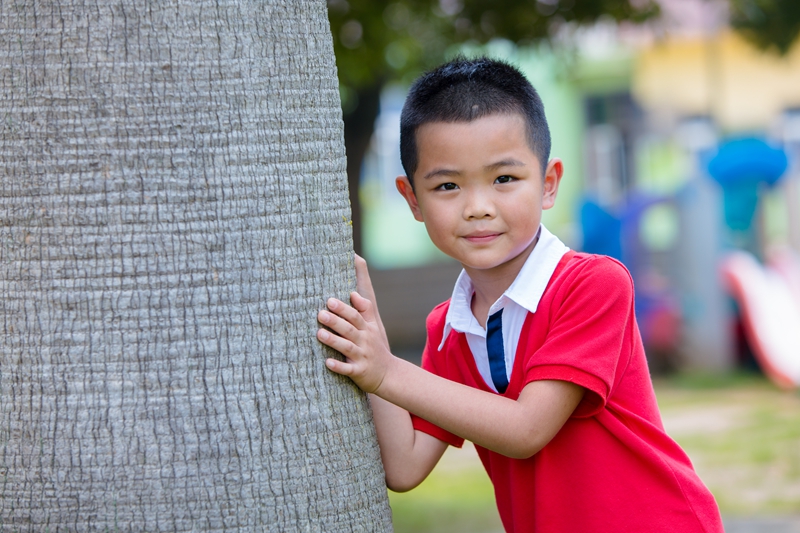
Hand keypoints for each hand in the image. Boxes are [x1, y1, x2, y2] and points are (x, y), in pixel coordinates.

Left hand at [317, 255, 393, 392]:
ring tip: (319, 333)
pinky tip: (327, 362)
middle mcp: (365, 342)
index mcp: (367, 330)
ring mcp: (362, 357)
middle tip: (320, 314)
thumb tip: (353, 293)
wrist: (389, 374)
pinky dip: (339, 366)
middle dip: (335, 321)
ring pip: (347, 348)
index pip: (355, 316)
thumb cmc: (376, 347)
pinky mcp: (359, 372)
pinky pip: (348, 369)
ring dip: (334, 341)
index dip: (343, 308)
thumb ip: (365, 310)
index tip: (329, 300)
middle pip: (349, 329)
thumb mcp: (375, 327)